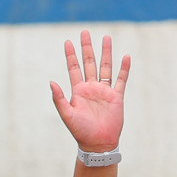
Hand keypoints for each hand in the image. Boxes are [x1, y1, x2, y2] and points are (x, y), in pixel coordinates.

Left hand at [49, 30, 128, 153]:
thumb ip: (59, 98)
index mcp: (78, 91)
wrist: (97, 143)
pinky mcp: (117, 96)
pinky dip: (124, 68)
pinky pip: (121, 79)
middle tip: (85, 32)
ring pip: (105, 67)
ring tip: (106, 38)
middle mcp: (91, 88)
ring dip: (106, 53)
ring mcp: (104, 91)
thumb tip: (51, 82)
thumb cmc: (80, 131)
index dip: (70, 55)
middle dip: (87, 48)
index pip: (73, 68)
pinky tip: (125, 56)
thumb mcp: (67, 114)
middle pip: (89, 63)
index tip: (67, 41)